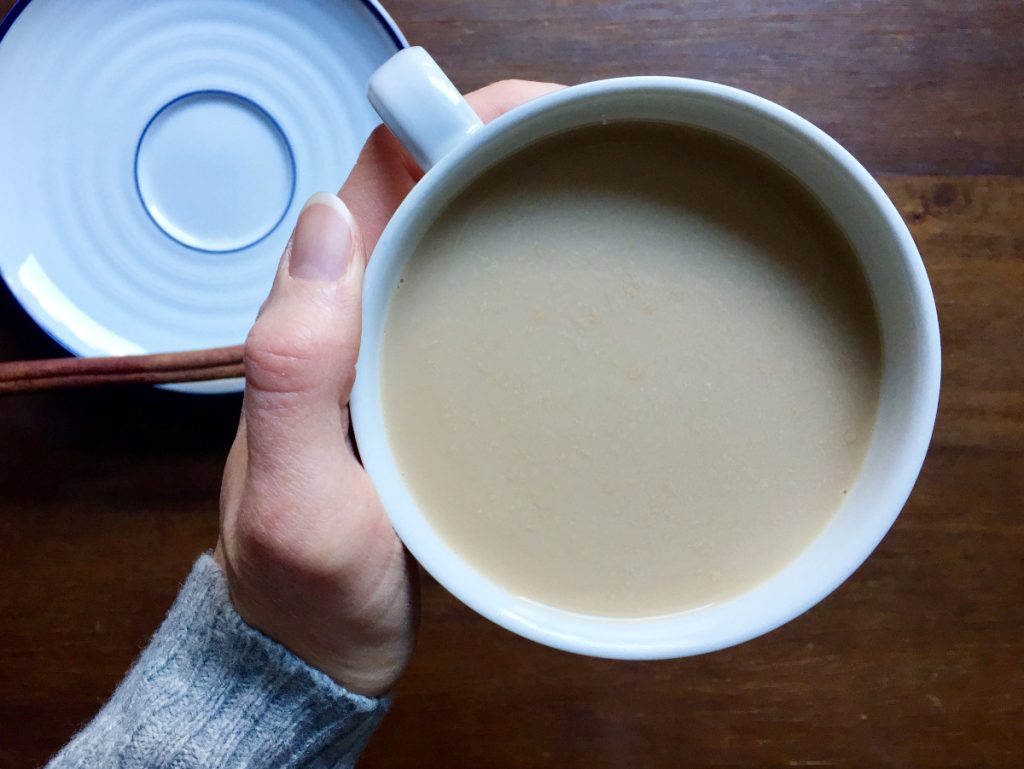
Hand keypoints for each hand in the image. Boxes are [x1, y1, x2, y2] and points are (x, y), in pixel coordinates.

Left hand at [215, 80, 562, 695]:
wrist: (324, 651)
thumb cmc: (308, 589)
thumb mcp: (295, 495)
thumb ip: (292, 369)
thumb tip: (325, 226)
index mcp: (317, 319)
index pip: (376, 173)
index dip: (447, 120)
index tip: (530, 116)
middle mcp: (359, 317)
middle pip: (433, 192)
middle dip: (509, 151)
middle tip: (601, 153)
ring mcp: (403, 350)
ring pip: (463, 243)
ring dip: (526, 205)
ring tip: (612, 202)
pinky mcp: (438, 389)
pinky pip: (484, 306)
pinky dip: (530, 277)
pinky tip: (587, 292)